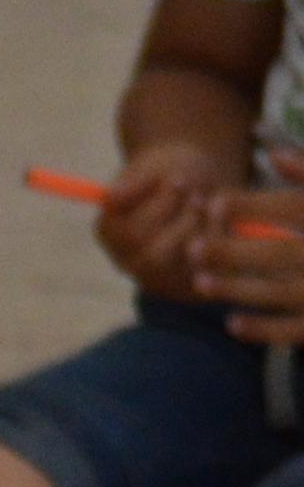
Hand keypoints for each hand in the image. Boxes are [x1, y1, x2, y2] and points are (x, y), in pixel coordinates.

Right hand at [97, 144, 223, 300]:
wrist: (197, 183)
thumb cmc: (170, 172)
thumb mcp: (154, 167)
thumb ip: (134, 182)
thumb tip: (111, 197)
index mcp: (110, 232)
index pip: (131, 235)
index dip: (161, 207)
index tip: (180, 180)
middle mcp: (126, 259)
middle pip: (154, 256)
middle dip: (184, 221)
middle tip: (198, 197)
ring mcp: (155, 276)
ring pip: (180, 266)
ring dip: (202, 230)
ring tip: (208, 205)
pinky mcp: (184, 282)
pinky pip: (206, 270)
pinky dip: (218, 240)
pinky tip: (219, 220)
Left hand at [199, 187, 303, 342]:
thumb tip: (273, 155)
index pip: (291, 207)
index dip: (252, 205)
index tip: (213, 202)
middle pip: (278, 253)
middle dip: (233, 252)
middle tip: (193, 248)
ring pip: (280, 293)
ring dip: (237, 289)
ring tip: (200, 282)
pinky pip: (294, 331)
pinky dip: (263, 329)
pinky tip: (232, 322)